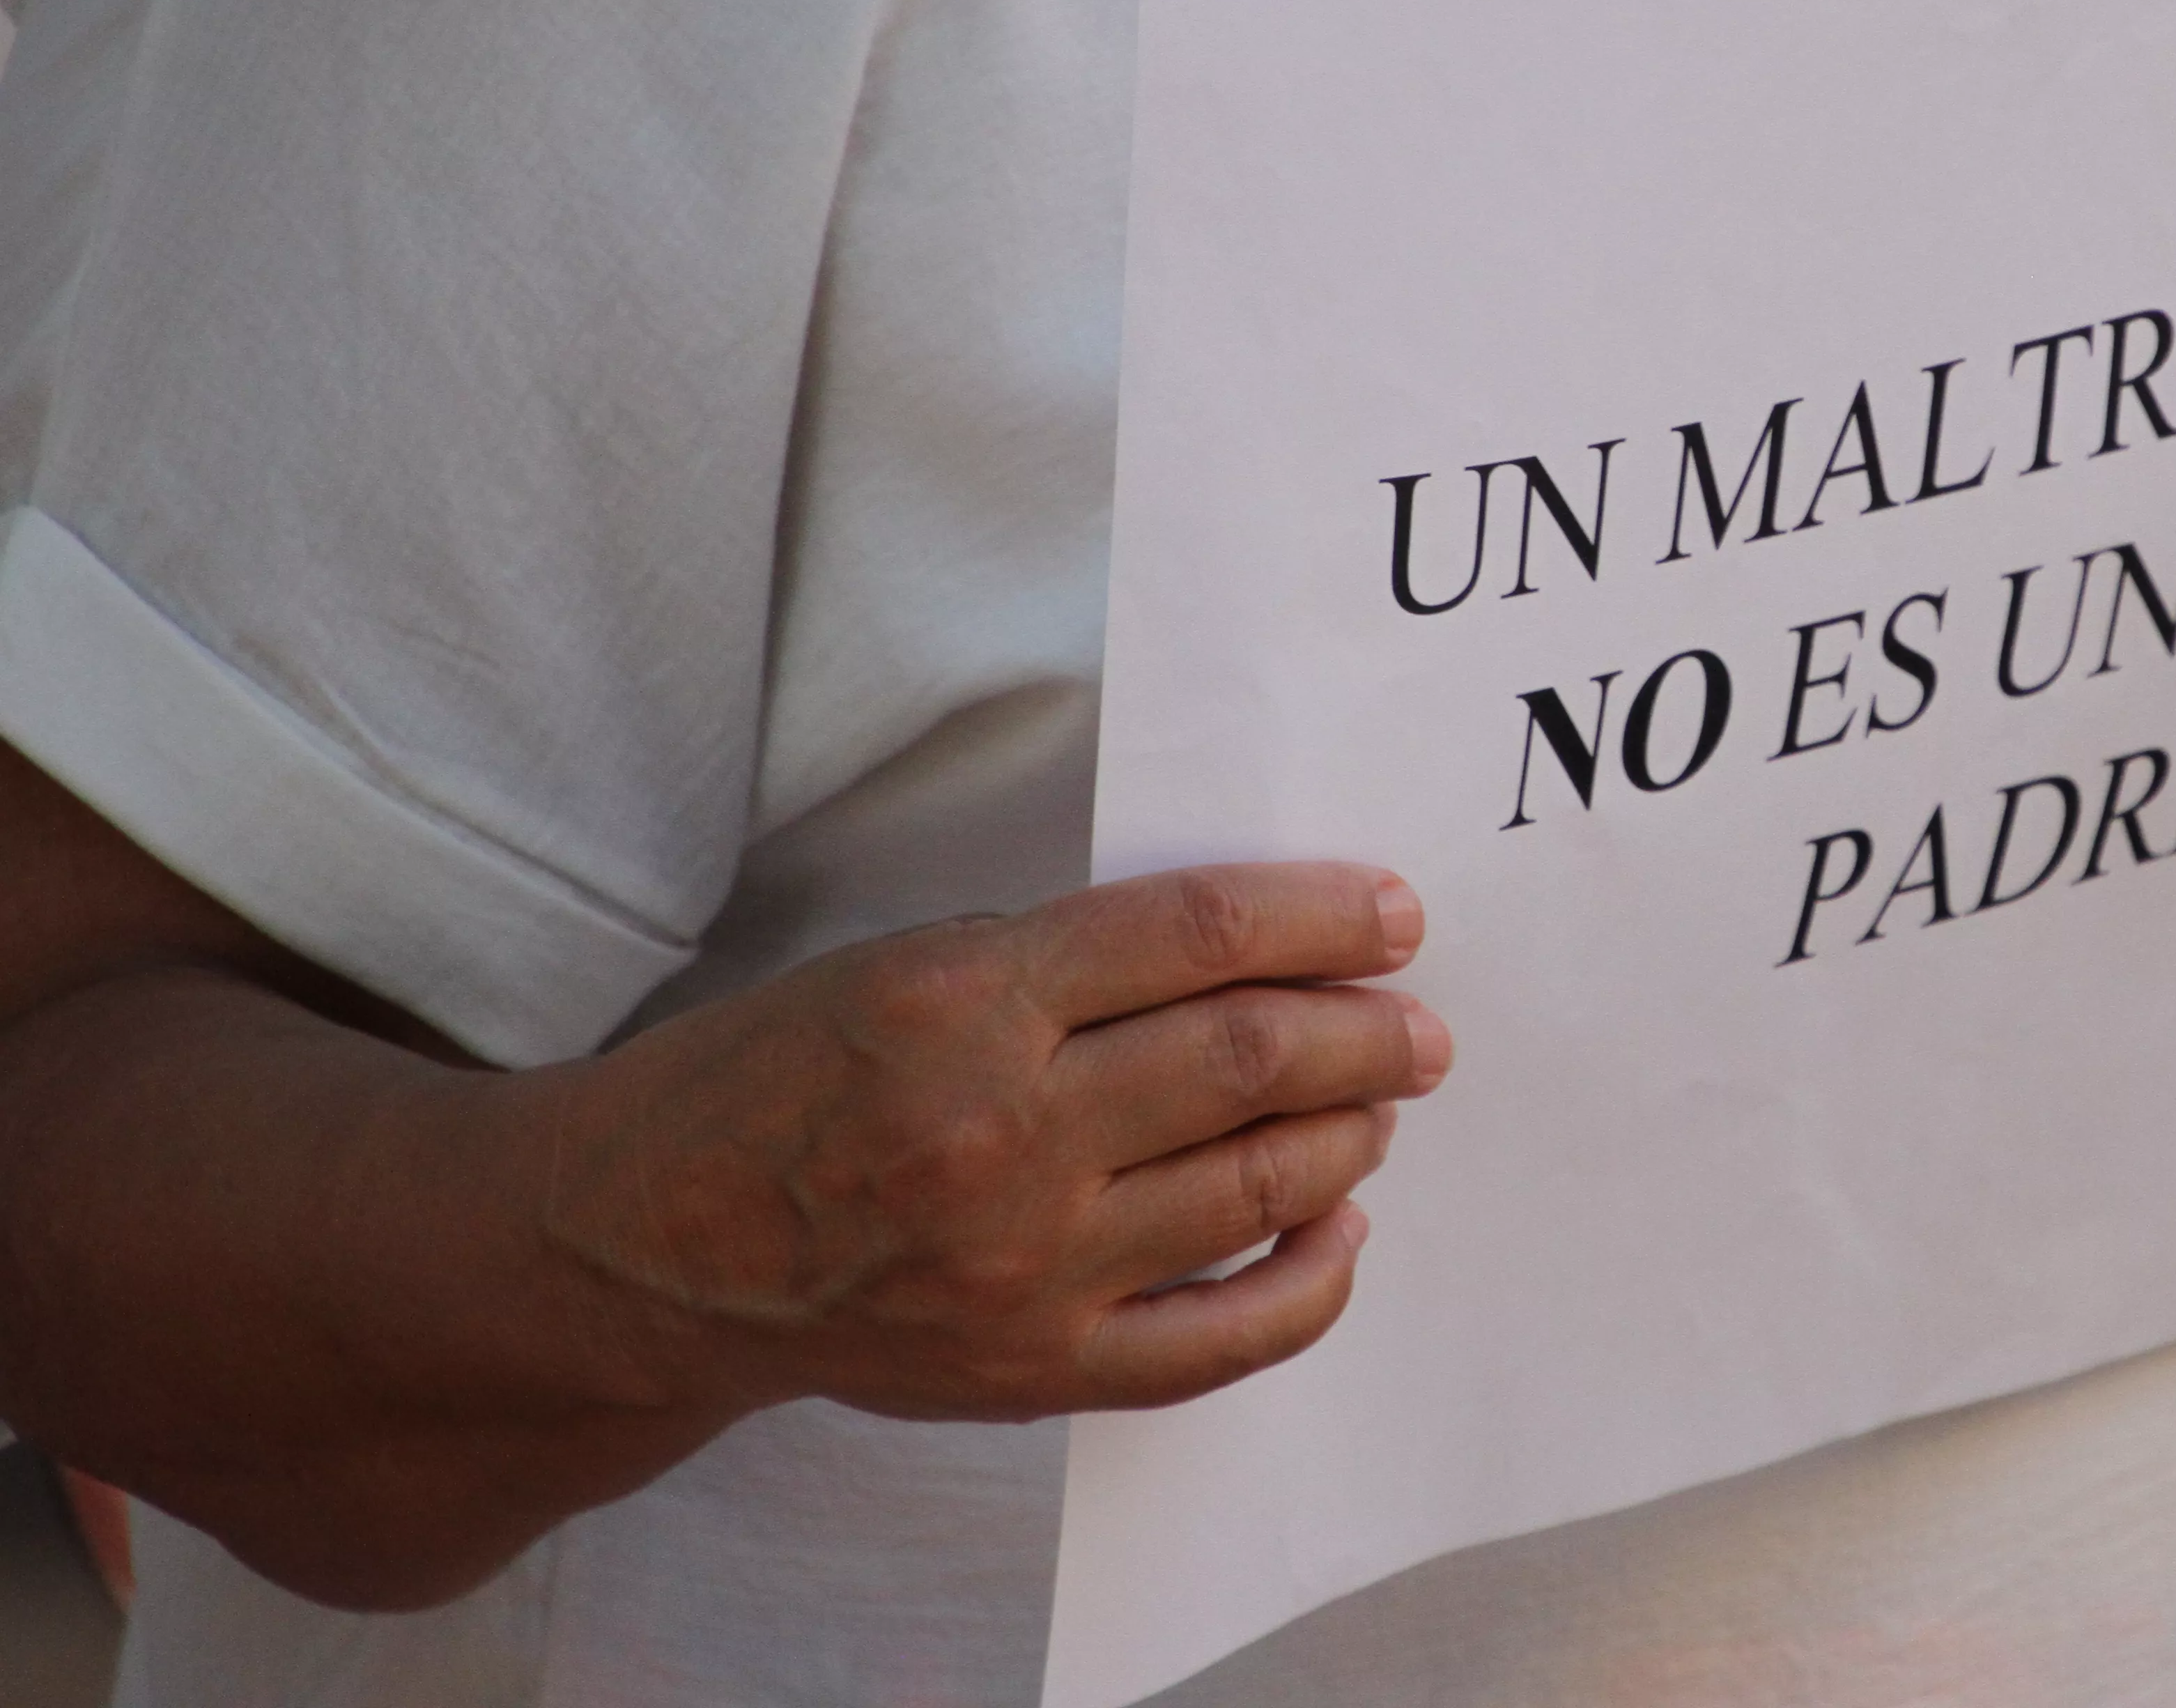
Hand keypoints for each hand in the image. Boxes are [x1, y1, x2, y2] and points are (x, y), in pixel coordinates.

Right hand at [534, 861, 1451, 1421]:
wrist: (652, 1240)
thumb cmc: (783, 1075)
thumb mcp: (912, 957)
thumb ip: (1072, 957)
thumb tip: (1256, 952)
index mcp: (965, 999)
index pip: (1198, 937)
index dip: (1321, 918)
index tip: (1394, 914)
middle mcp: (1002, 1131)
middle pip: (1247, 1058)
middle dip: (1366, 1032)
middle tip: (1421, 1024)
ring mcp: (1023, 1263)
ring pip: (1253, 1184)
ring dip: (1347, 1134)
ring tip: (1381, 1101)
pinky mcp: (1032, 1365)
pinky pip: (1218, 1337)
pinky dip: (1307, 1281)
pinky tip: (1340, 1228)